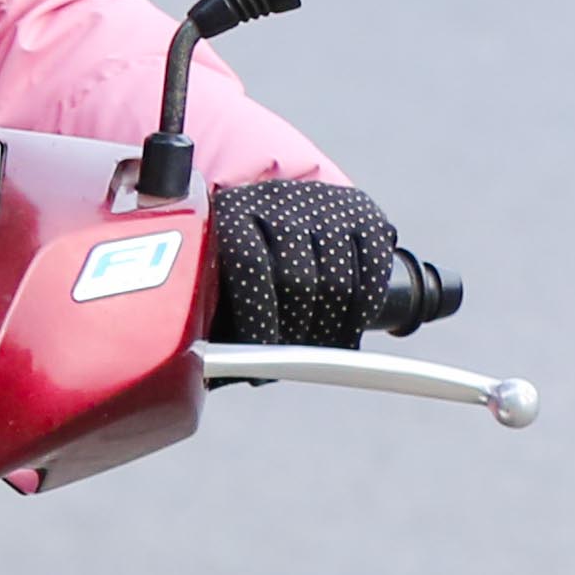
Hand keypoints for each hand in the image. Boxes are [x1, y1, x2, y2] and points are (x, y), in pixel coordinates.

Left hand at [205, 178, 453, 347]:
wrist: (269, 210)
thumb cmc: (227, 262)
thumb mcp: (205, 279)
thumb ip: (202, 318)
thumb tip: (199, 373)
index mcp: (229, 213)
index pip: (252, 267)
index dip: (258, 320)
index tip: (260, 360)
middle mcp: (277, 200)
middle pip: (299, 278)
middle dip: (297, 334)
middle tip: (290, 361)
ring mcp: (323, 203)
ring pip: (339, 280)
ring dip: (330, 330)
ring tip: (316, 354)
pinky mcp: (362, 212)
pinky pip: (375, 270)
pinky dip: (363, 310)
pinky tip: (346, 331)